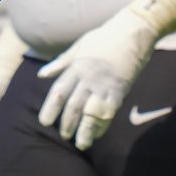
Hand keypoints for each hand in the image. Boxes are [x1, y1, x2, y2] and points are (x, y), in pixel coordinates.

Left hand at [36, 18, 159, 151]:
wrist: (134, 31)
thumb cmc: (105, 37)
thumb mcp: (78, 46)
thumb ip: (60, 63)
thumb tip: (41, 75)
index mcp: (77, 67)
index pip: (59, 92)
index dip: (51, 109)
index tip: (44, 122)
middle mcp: (88, 78)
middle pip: (74, 105)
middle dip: (67, 123)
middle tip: (63, 136)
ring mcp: (105, 85)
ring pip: (91, 113)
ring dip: (85, 130)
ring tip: (80, 144)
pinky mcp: (121, 89)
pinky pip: (110, 111)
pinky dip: (103, 125)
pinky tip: (98, 134)